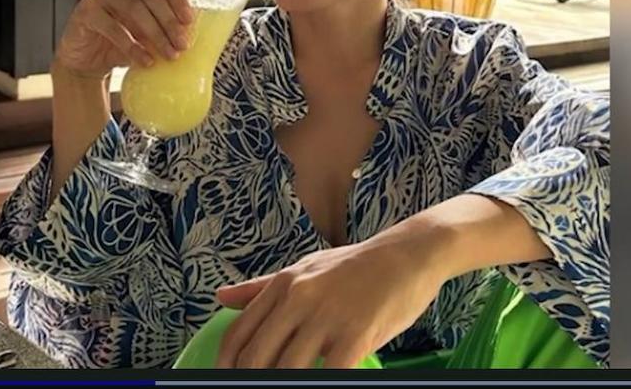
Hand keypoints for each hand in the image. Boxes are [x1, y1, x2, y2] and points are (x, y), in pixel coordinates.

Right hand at [52, 0, 194, 81]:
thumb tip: (192, 39)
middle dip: (169, 22)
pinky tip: (145, 60)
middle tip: (183, 45)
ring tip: (168, 55)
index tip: (189, 20)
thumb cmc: (120, 46)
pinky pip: (111, 25)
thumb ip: (164, 33)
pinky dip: (131, 45)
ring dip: (155, 34)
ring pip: (133, 7)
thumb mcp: (147, 39)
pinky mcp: (85, 12)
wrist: (86, 62)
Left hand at [213, 238, 444, 368]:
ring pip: (287, 370)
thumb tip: (221, 298)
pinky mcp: (356, 333)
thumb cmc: (357, 265)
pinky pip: (329, 372)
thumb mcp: (306, 268)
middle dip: (250, 381)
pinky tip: (322, 385)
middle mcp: (299, 298)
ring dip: (284, 385)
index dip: (226, 366)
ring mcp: (327, 316)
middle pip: (256, 358)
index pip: (238, 335)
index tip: (227, 380)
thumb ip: (263, 287)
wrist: (409, 254)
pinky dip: (319, 383)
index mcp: (284, 284)